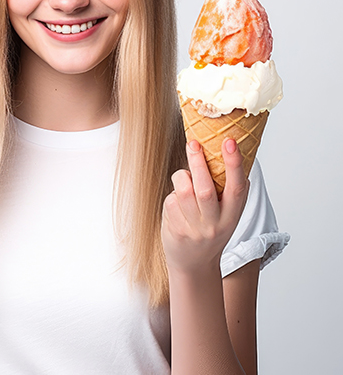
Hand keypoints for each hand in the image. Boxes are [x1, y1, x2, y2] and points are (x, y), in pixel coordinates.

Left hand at [161, 138, 249, 274]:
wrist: (194, 265)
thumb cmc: (211, 229)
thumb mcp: (226, 214)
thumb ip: (228, 191)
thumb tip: (230, 151)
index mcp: (233, 216)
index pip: (237, 188)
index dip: (234, 163)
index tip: (229, 141)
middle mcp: (215, 224)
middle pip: (205, 189)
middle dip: (198, 162)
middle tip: (193, 143)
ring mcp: (195, 229)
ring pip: (183, 192)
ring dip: (181, 177)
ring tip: (183, 176)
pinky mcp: (176, 230)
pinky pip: (171, 201)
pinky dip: (172, 195)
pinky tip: (177, 203)